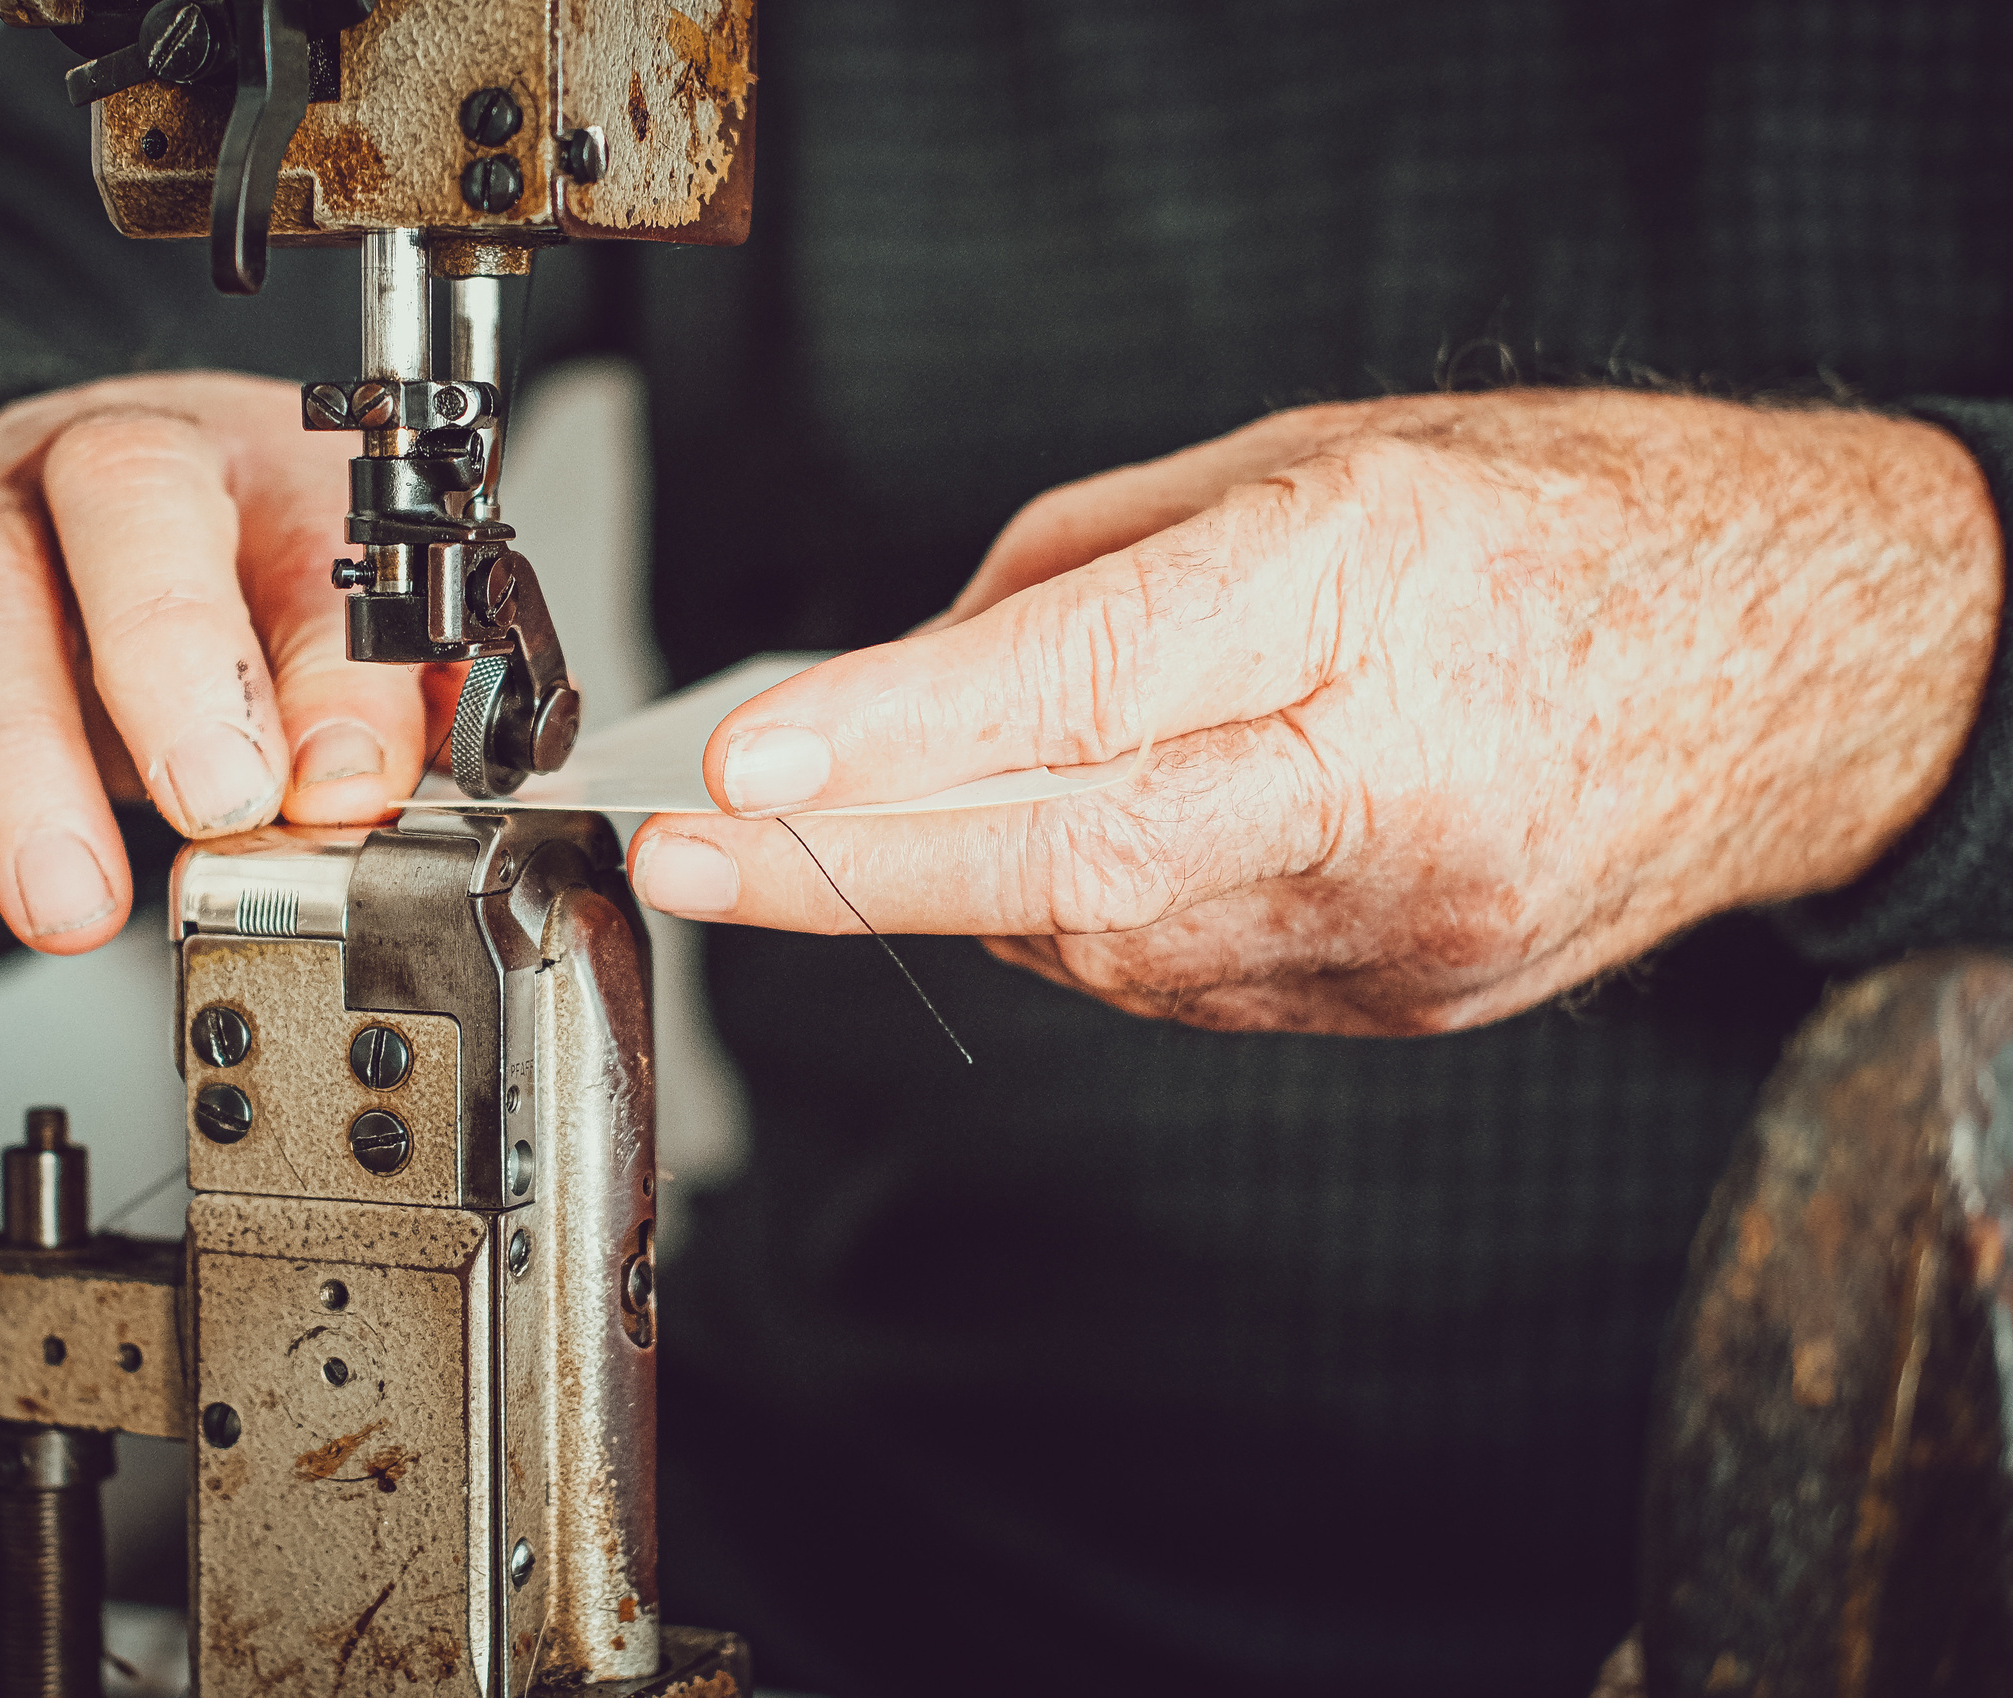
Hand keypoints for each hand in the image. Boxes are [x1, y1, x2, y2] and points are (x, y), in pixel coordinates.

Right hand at [0, 372, 458, 952]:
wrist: (54, 508)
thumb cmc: (215, 580)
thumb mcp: (328, 634)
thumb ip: (384, 704)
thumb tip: (386, 788)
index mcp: (259, 463)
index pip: (307, 538)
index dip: (332, 672)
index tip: (349, 783)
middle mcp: (104, 461)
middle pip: (125, 500)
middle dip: (173, 657)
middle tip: (220, 805)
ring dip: (17, 760)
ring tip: (67, 900)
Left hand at [625, 391, 2002, 1033]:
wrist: (1800, 670)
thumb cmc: (1560, 525)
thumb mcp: (1316, 456)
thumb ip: (1095, 570)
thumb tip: (916, 674)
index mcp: (1373, 587)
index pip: (1092, 686)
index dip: (902, 740)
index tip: (744, 771)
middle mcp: (1393, 779)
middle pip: (1072, 859)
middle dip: (850, 866)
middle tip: (679, 860)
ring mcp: (1406, 922)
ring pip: (1104, 940)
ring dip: (957, 886)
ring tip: (867, 822)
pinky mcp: (1407, 1002)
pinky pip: (1180, 980)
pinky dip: (1080, 922)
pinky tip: (1050, 858)